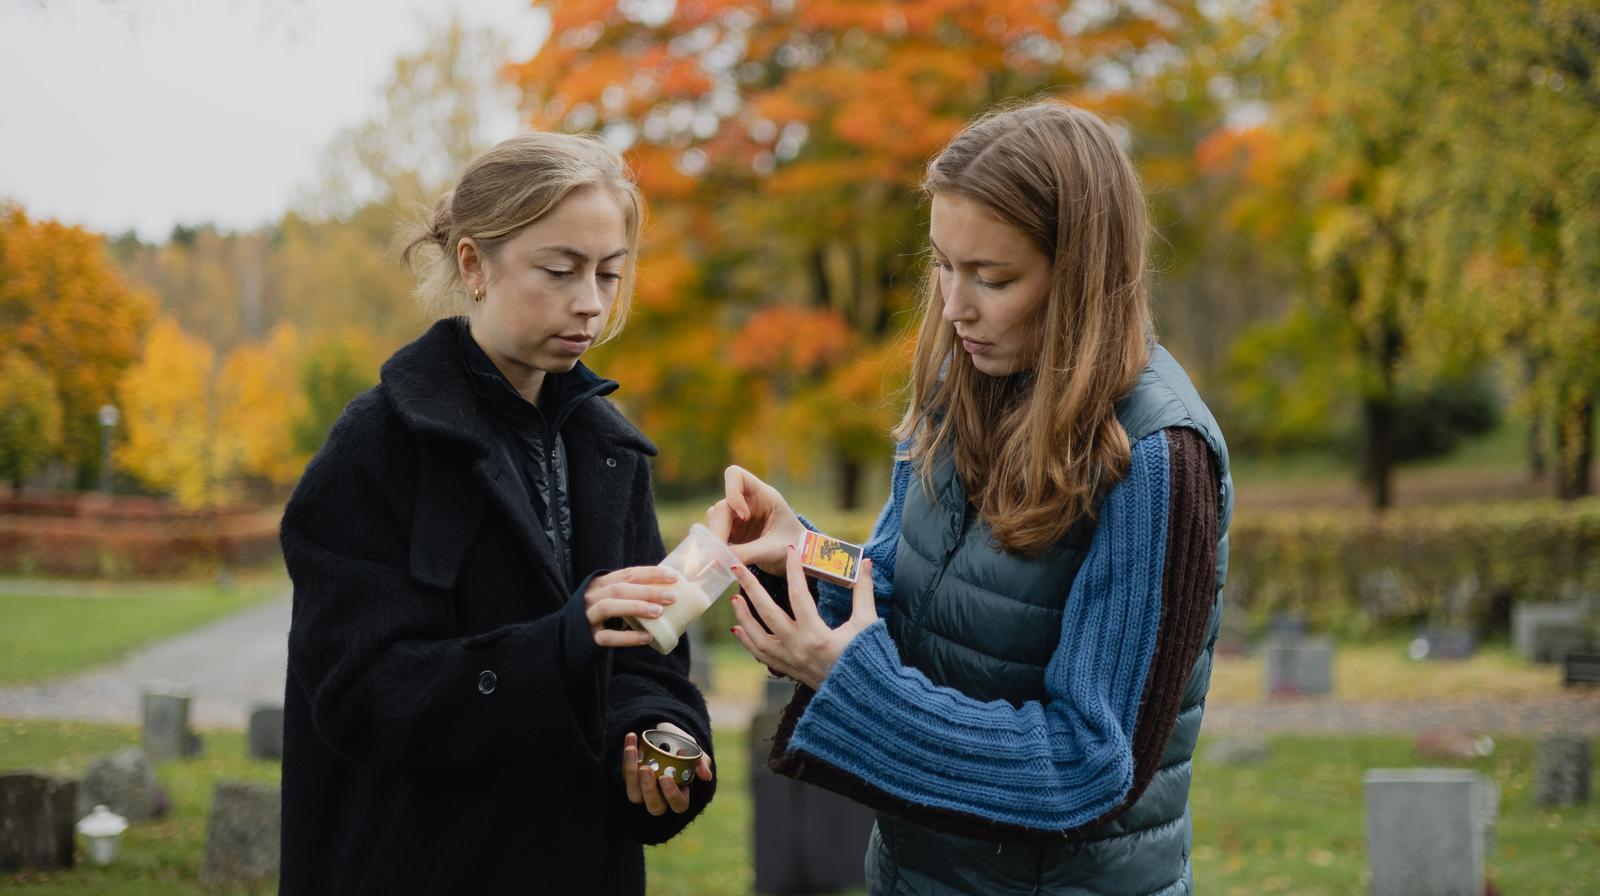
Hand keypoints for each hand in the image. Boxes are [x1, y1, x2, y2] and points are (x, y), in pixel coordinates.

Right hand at [583, 566, 680, 647]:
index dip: (650, 573)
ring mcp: (587, 617)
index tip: (674, 577)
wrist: (569, 637)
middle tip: (672, 597)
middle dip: (647, 591)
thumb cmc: (601, 616)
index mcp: (600, 583)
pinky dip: (627, 638)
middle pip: (619, 589)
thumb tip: (670, 591)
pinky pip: (607, 637)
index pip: (627, 574)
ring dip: (635, 607)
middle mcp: (591, 597)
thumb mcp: (611, 598)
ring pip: (609, 607)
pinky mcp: (588, 638)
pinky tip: (646, 637)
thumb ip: (632, 593)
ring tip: (659, 612)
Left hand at [621, 723, 712, 815]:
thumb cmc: (683, 746)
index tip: (665, 777)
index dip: (672, 795)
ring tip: (633, 751)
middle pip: (655, 806)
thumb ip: (701, 762)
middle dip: (648, 789)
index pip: (678, 804)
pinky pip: (626, 773)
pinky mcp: (630, 779)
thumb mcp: (694, 750)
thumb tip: (706, 775)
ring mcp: (644, 790)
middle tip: (647, 769)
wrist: (666, 733)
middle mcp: (661, 796)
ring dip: (631, 774)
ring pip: (635, 795)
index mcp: (680, 794)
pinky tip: (631, 737)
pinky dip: (627, 755)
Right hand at [705, 465, 804, 573]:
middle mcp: (747, 502)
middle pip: (722, 506)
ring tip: (724, 559)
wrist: (799, 556)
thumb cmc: (794, 546)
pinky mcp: (732, 532)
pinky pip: (716, 535)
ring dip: (716, 539)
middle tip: (720, 554)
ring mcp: (737, 516)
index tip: (743, 517)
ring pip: (715, 520)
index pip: (736, 476)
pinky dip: (716, 547)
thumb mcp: (774, 550)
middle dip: (719, 529)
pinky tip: (723, 560)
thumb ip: (748, 552)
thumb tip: (718, 559)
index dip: (732, 492)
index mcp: (763, 495)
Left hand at [728, 547, 877, 689]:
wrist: (862, 696)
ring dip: (743, 616)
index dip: (794, 570)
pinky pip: (761, 655)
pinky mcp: (788, 670)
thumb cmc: (867, 658)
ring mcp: (790, 661)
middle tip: (737, 567)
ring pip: (757, 637)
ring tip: (735, 597)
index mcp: (817, 635)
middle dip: (751, 588)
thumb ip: (864, 592)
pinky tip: (738, 627)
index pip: (799, 595)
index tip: (790, 550)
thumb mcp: (867, 623)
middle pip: (767, 613)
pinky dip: (747, 641)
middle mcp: (798, 648)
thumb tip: (865, 563)